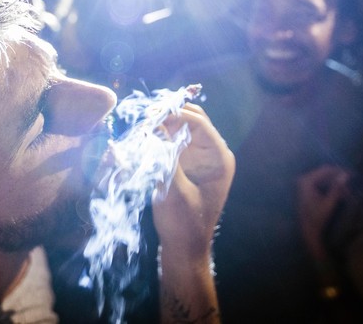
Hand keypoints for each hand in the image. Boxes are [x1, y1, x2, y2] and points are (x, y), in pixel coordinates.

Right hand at [151, 103, 233, 323]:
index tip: (150, 115)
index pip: (199, 123)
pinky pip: (174, 138)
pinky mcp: (186, 161)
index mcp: (220, 158)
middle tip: (144, 116)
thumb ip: (165, 158)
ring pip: (182, 125)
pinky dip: (160, 133)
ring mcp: (200, 155)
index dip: (175, 114)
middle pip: (193, 118)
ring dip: (163, 121)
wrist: (185, 249)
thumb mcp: (173, 191)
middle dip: (169, 113)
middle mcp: (213, 152)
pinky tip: (145, 134)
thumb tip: (153, 127)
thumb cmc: (184, 225)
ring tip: (142, 123)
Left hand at [297, 164, 350, 261]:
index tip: (352, 174)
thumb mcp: (329, 204)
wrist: (307, 230)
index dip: (340, 171)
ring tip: (348, 193)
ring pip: (325, 179)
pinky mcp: (308, 188)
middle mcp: (304, 179)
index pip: (326, 170)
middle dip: (339, 179)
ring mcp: (305, 183)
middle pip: (325, 173)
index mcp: (306, 181)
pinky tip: (342, 195)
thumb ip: (337, 188)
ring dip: (337, 184)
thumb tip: (346, 175)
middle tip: (352, 184)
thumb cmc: (317, 218)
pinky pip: (323, 184)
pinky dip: (332, 188)